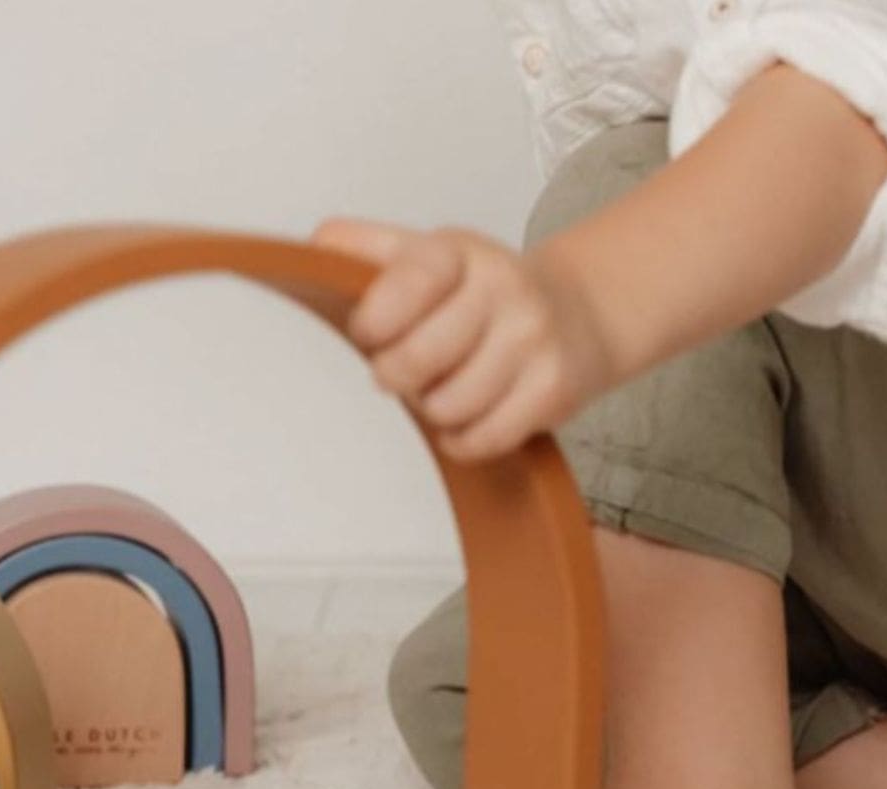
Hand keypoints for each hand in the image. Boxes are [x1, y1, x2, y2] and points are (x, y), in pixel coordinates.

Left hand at [312, 218, 616, 462]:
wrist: (577, 310)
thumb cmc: (481, 291)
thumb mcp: (425, 254)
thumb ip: (362, 251)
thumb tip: (308, 253)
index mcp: (457, 252)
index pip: (407, 284)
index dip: (373, 323)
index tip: (368, 334)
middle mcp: (501, 287)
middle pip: (415, 360)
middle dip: (395, 375)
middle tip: (401, 370)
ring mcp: (532, 339)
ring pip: (447, 407)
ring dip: (431, 409)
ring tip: (442, 386)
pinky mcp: (553, 388)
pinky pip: (482, 438)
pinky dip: (462, 438)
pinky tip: (467, 415)